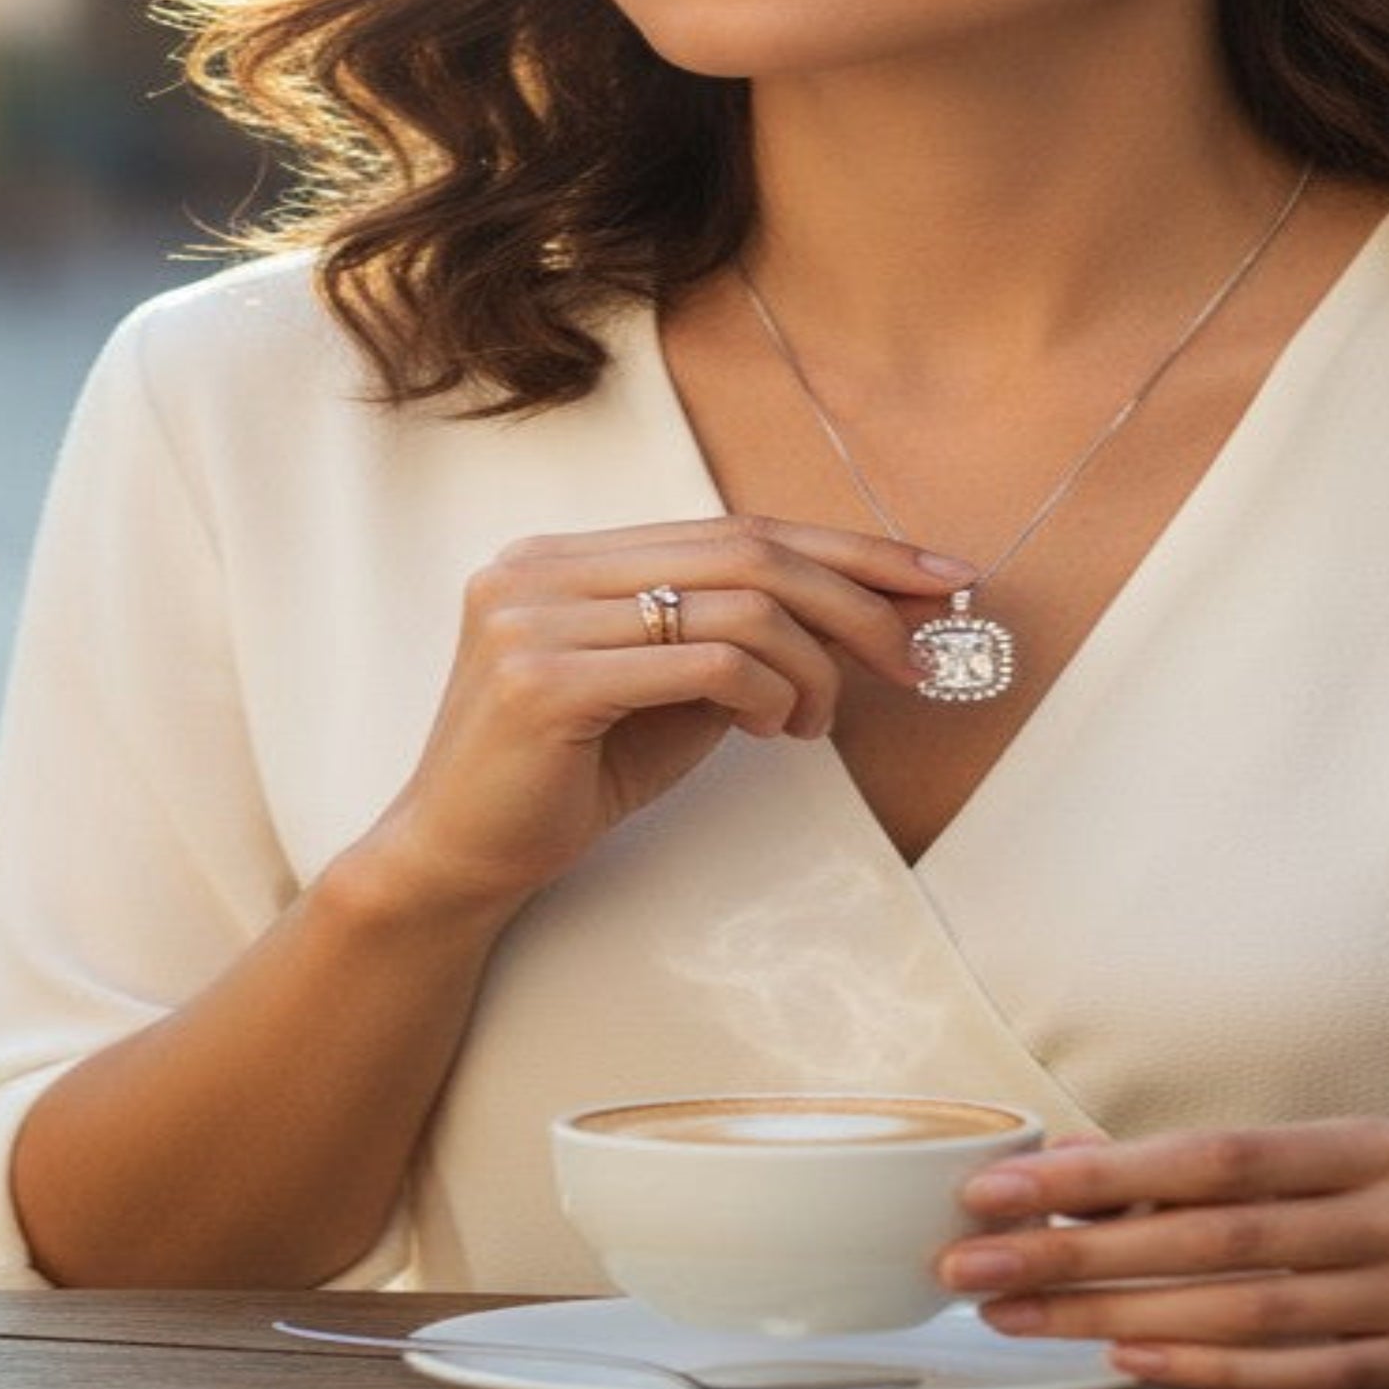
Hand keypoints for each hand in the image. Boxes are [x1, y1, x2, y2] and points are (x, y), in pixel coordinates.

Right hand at [356, 515, 972, 914]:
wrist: (454, 860)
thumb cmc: (566, 779)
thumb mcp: (665, 694)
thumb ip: (735, 641)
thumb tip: (861, 614)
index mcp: (567, 555)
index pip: (733, 527)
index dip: (845, 548)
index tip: (934, 577)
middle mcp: (543, 566)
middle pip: (747, 550)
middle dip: (856, 600)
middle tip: (915, 656)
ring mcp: (534, 615)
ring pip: (738, 604)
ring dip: (811, 667)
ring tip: (814, 723)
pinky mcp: (542, 679)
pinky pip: (703, 660)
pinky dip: (765, 692)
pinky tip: (774, 730)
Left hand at [932, 1121, 1388, 1388]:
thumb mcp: (1351, 1164)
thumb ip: (1234, 1173)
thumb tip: (1081, 1174)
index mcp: (1380, 1143)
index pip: (1219, 1155)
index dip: (1106, 1174)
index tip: (1002, 1189)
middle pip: (1214, 1236)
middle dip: (1078, 1251)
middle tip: (972, 1264)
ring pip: (1245, 1309)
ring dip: (1114, 1314)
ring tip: (1017, 1317)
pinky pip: (1301, 1374)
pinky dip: (1207, 1370)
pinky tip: (1124, 1359)